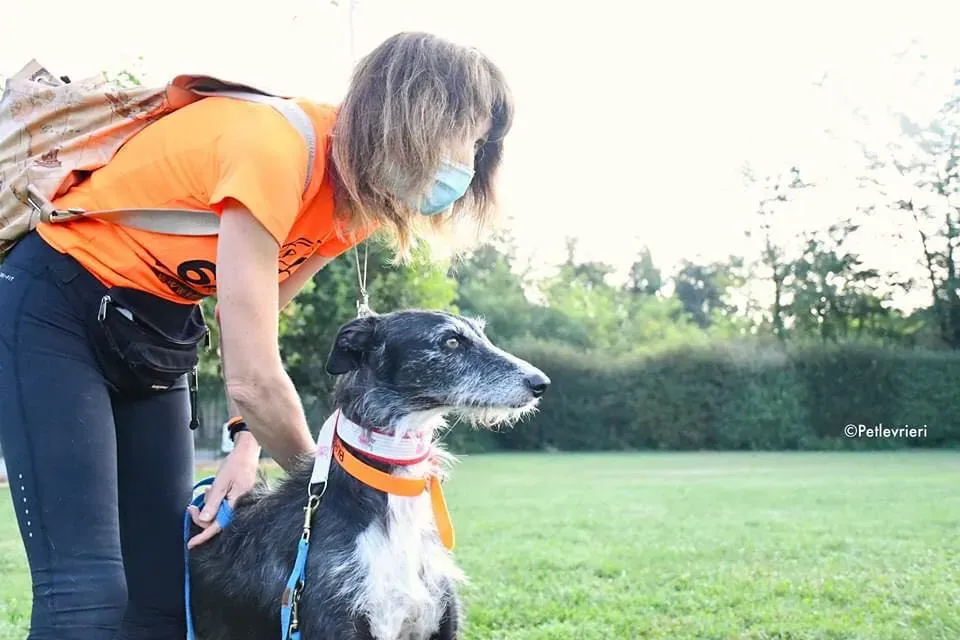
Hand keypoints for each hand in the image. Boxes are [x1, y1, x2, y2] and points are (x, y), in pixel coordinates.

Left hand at [187, 432, 259, 548]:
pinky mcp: (237, 498)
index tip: (191, 544)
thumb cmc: (236, 464)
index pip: (218, 526)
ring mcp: (239, 502)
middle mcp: (239, 506)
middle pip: (216, 521)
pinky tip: (212, 490)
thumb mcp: (221, 482)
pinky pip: (223, 506)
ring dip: (209, 506)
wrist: (248, 451)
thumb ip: (213, 502)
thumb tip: (205, 520)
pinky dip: (214, 501)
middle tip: (191, 507)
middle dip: (202, 516)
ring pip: (218, 513)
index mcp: (237, 504)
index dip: (203, 536)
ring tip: (207, 490)